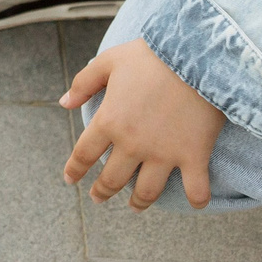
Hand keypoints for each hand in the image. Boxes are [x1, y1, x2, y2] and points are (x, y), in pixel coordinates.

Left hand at [60, 40, 224, 209]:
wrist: (197, 55)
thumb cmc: (151, 55)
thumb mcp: (109, 61)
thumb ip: (83, 83)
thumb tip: (63, 102)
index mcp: (109, 121)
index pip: (84, 154)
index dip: (74, 170)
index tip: (70, 180)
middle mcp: (133, 144)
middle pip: (112, 179)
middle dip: (102, 192)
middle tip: (98, 197)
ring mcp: (163, 154)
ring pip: (147, 191)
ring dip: (139, 202)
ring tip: (135, 207)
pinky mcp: (194, 156)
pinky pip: (195, 189)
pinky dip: (196, 199)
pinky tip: (195, 203)